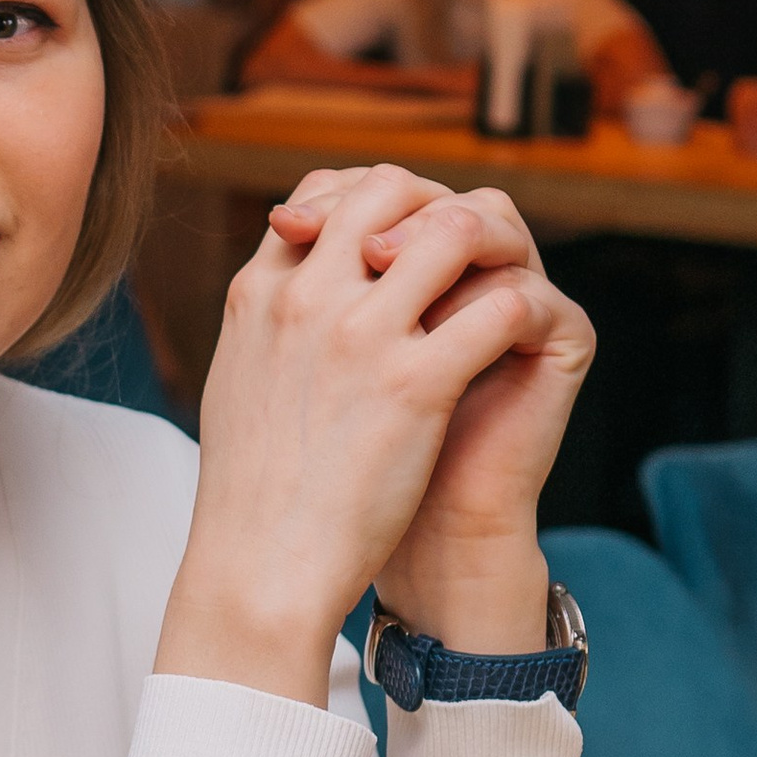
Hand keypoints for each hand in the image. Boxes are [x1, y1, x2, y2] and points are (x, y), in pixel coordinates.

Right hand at [160, 166, 578, 700]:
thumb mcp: (239, 379)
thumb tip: (293, 289)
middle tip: (461, 256)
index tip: (400, 242)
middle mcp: (307, 297)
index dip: (371, 205)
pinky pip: (496, 309)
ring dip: (485, 254)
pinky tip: (516, 343)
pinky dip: (517, 314)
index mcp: (259, 293)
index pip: (320, 195)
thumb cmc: (250, 491)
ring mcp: (361, 336)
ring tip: (492, 293)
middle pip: (387, 188)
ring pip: (452, 231)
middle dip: (434, 208)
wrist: (261, 569)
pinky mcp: (415, 385)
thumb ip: (270, 323)